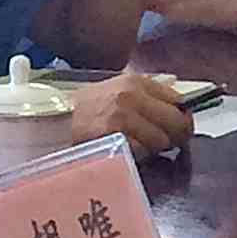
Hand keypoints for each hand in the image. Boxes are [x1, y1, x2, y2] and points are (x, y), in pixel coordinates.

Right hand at [67, 71, 192, 155]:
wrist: (53, 123)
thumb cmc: (87, 108)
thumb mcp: (118, 89)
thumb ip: (149, 94)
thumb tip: (181, 106)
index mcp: (136, 82)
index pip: (178, 100)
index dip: (183, 116)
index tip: (181, 125)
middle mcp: (131, 97)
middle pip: (176, 121)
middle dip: (177, 135)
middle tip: (171, 142)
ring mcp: (122, 118)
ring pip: (161, 140)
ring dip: (155, 147)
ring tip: (141, 145)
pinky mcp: (112, 138)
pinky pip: (141, 152)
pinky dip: (138, 156)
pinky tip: (127, 150)